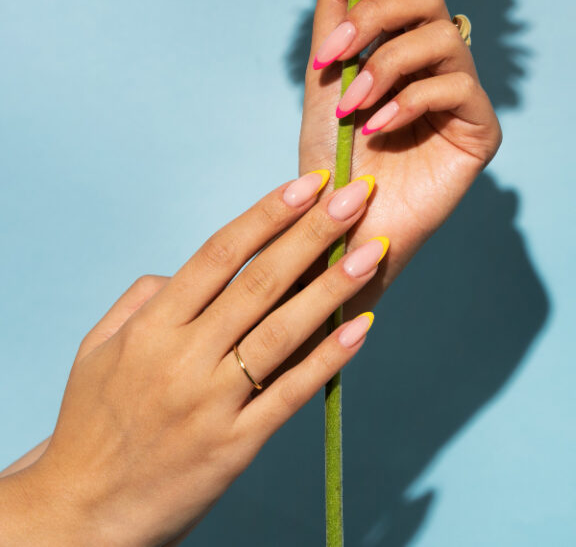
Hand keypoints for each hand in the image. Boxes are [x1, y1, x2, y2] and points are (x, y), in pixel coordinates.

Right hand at [0, 172, 384, 546]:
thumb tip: (191, 270)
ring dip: (332, 287)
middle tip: (356, 195)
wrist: (82, 514)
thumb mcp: (97, 349)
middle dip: (313, 233)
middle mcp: (183, 358)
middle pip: (260, 282)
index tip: (309, 183)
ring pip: (282, 332)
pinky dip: (328, 359)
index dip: (268, 214)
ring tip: (371, 249)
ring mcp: (212, 404)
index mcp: (151, 328)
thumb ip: (143, 299)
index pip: (219, 255)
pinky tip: (361, 326)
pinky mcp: (235, 446)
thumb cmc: (91, 423)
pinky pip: (290, 395)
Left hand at [297, 0, 501, 313]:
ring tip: (350, 106)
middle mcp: (438, 59)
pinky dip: (410, 100)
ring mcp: (462, 91)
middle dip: (375, 17)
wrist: (340, 220)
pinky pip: (455, 88)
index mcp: (403, 40)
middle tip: (334, 57)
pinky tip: (378, 128)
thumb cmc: (331, 150)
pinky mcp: (480, 128)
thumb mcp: (325, 72)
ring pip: (441, 38)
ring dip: (386, 65)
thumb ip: (334, 9)